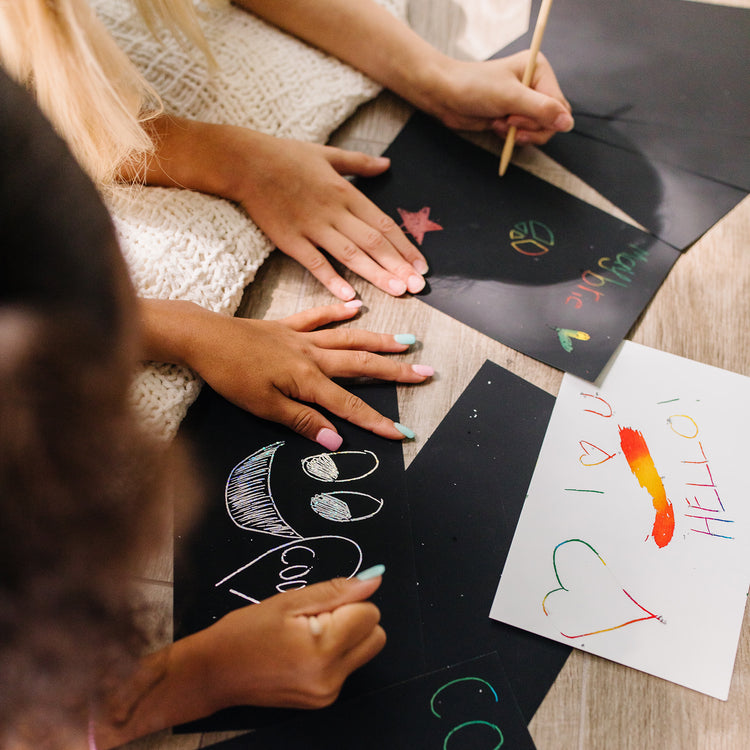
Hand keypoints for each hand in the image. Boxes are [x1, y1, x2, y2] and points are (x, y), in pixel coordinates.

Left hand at [141, 299, 431, 445]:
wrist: (204, 338)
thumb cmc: (230, 376)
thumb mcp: (264, 407)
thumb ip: (303, 421)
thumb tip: (337, 441)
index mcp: (307, 380)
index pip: (349, 406)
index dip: (377, 421)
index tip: (403, 432)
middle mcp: (312, 355)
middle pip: (362, 365)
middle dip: (396, 372)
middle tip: (425, 372)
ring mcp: (301, 337)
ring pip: (349, 339)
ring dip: (380, 341)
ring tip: (407, 343)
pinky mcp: (287, 325)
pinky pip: (318, 317)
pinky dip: (338, 312)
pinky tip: (357, 307)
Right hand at [198, 574, 385, 710]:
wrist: (214, 672)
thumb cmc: (245, 632)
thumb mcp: (289, 601)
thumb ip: (337, 590)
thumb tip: (375, 578)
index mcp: (324, 650)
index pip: (370, 614)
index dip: (347, 602)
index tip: (317, 607)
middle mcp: (332, 678)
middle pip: (375, 636)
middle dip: (354, 619)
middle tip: (315, 618)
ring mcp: (328, 694)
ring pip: (364, 651)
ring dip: (345, 636)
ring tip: (305, 634)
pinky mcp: (323, 700)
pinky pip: (347, 666)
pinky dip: (334, 653)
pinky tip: (303, 649)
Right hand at [222, 129, 427, 299]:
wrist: (245, 161)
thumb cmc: (286, 155)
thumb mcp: (328, 154)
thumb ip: (360, 163)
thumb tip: (387, 164)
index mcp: (346, 192)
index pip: (383, 224)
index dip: (405, 246)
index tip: (422, 266)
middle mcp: (334, 211)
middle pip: (373, 242)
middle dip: (398, 266)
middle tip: (418, 287)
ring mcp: (312, 227)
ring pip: (351, 255)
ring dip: (376, 274)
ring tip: (398, 292)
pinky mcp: (290, 240)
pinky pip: (315, 263)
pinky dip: (332, 279)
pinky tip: (350, 296)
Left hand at [419, 51, 572, 145]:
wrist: (446, 95)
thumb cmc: (474, 87)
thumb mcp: (510, 97)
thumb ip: (541, 110)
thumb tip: (568, 123)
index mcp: (539, 70)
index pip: (559, 105)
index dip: (543, 119)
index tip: (516, 118)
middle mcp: (535, 85)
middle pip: (552, 121)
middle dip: (530, 128)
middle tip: (508, 122)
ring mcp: (525, 102)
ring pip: (540, 130)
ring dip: (519, 133)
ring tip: (500, 123)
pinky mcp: (514, 116)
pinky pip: (525, 134)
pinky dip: (512, 136)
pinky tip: (496, 127)